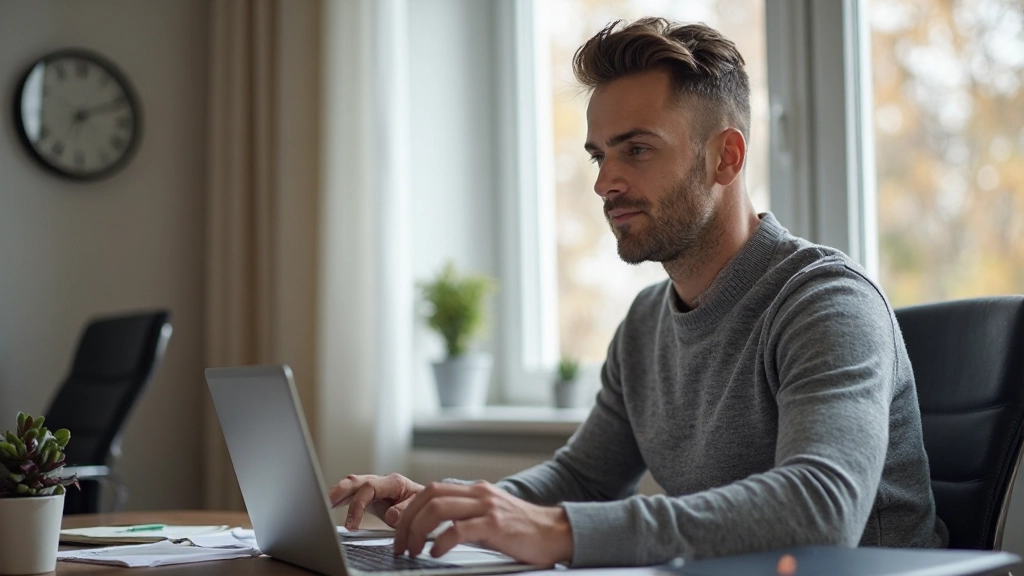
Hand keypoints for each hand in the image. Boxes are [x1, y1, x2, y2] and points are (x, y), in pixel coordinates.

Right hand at [329, 473, 423, 529]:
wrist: (425, 502)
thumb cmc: (421, 503)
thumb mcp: (417, 507)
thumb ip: (404, 510)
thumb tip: (391, 515)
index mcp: (393, 482)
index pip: (369, 488)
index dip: (358, 505)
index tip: (352, 524)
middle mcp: (381, 482)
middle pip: (357, 481)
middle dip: (341, 490)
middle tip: (328, 501)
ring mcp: (374, 487)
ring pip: (352, 485)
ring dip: (338, 493)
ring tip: (323, 503)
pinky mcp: (370, 495)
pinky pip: (353, 493)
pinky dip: (341, 498)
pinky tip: (330, 504)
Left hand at [394, 481, 572, 566]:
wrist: (556, 532)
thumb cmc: (524, 530)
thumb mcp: (490, 516)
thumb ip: (466, 516)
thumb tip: (436, 529)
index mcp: (475, 491)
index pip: (431, 491)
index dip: (410, 510)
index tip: (400, 531)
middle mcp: (479, 494)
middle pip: (429, 496)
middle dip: (407, 520)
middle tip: (401, 544)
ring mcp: (487, 508)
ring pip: (438, 509)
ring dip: (417, 531)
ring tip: (413, 550)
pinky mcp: (495, 525)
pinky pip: (458, 530)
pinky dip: (440, 542)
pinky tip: (436, 553)